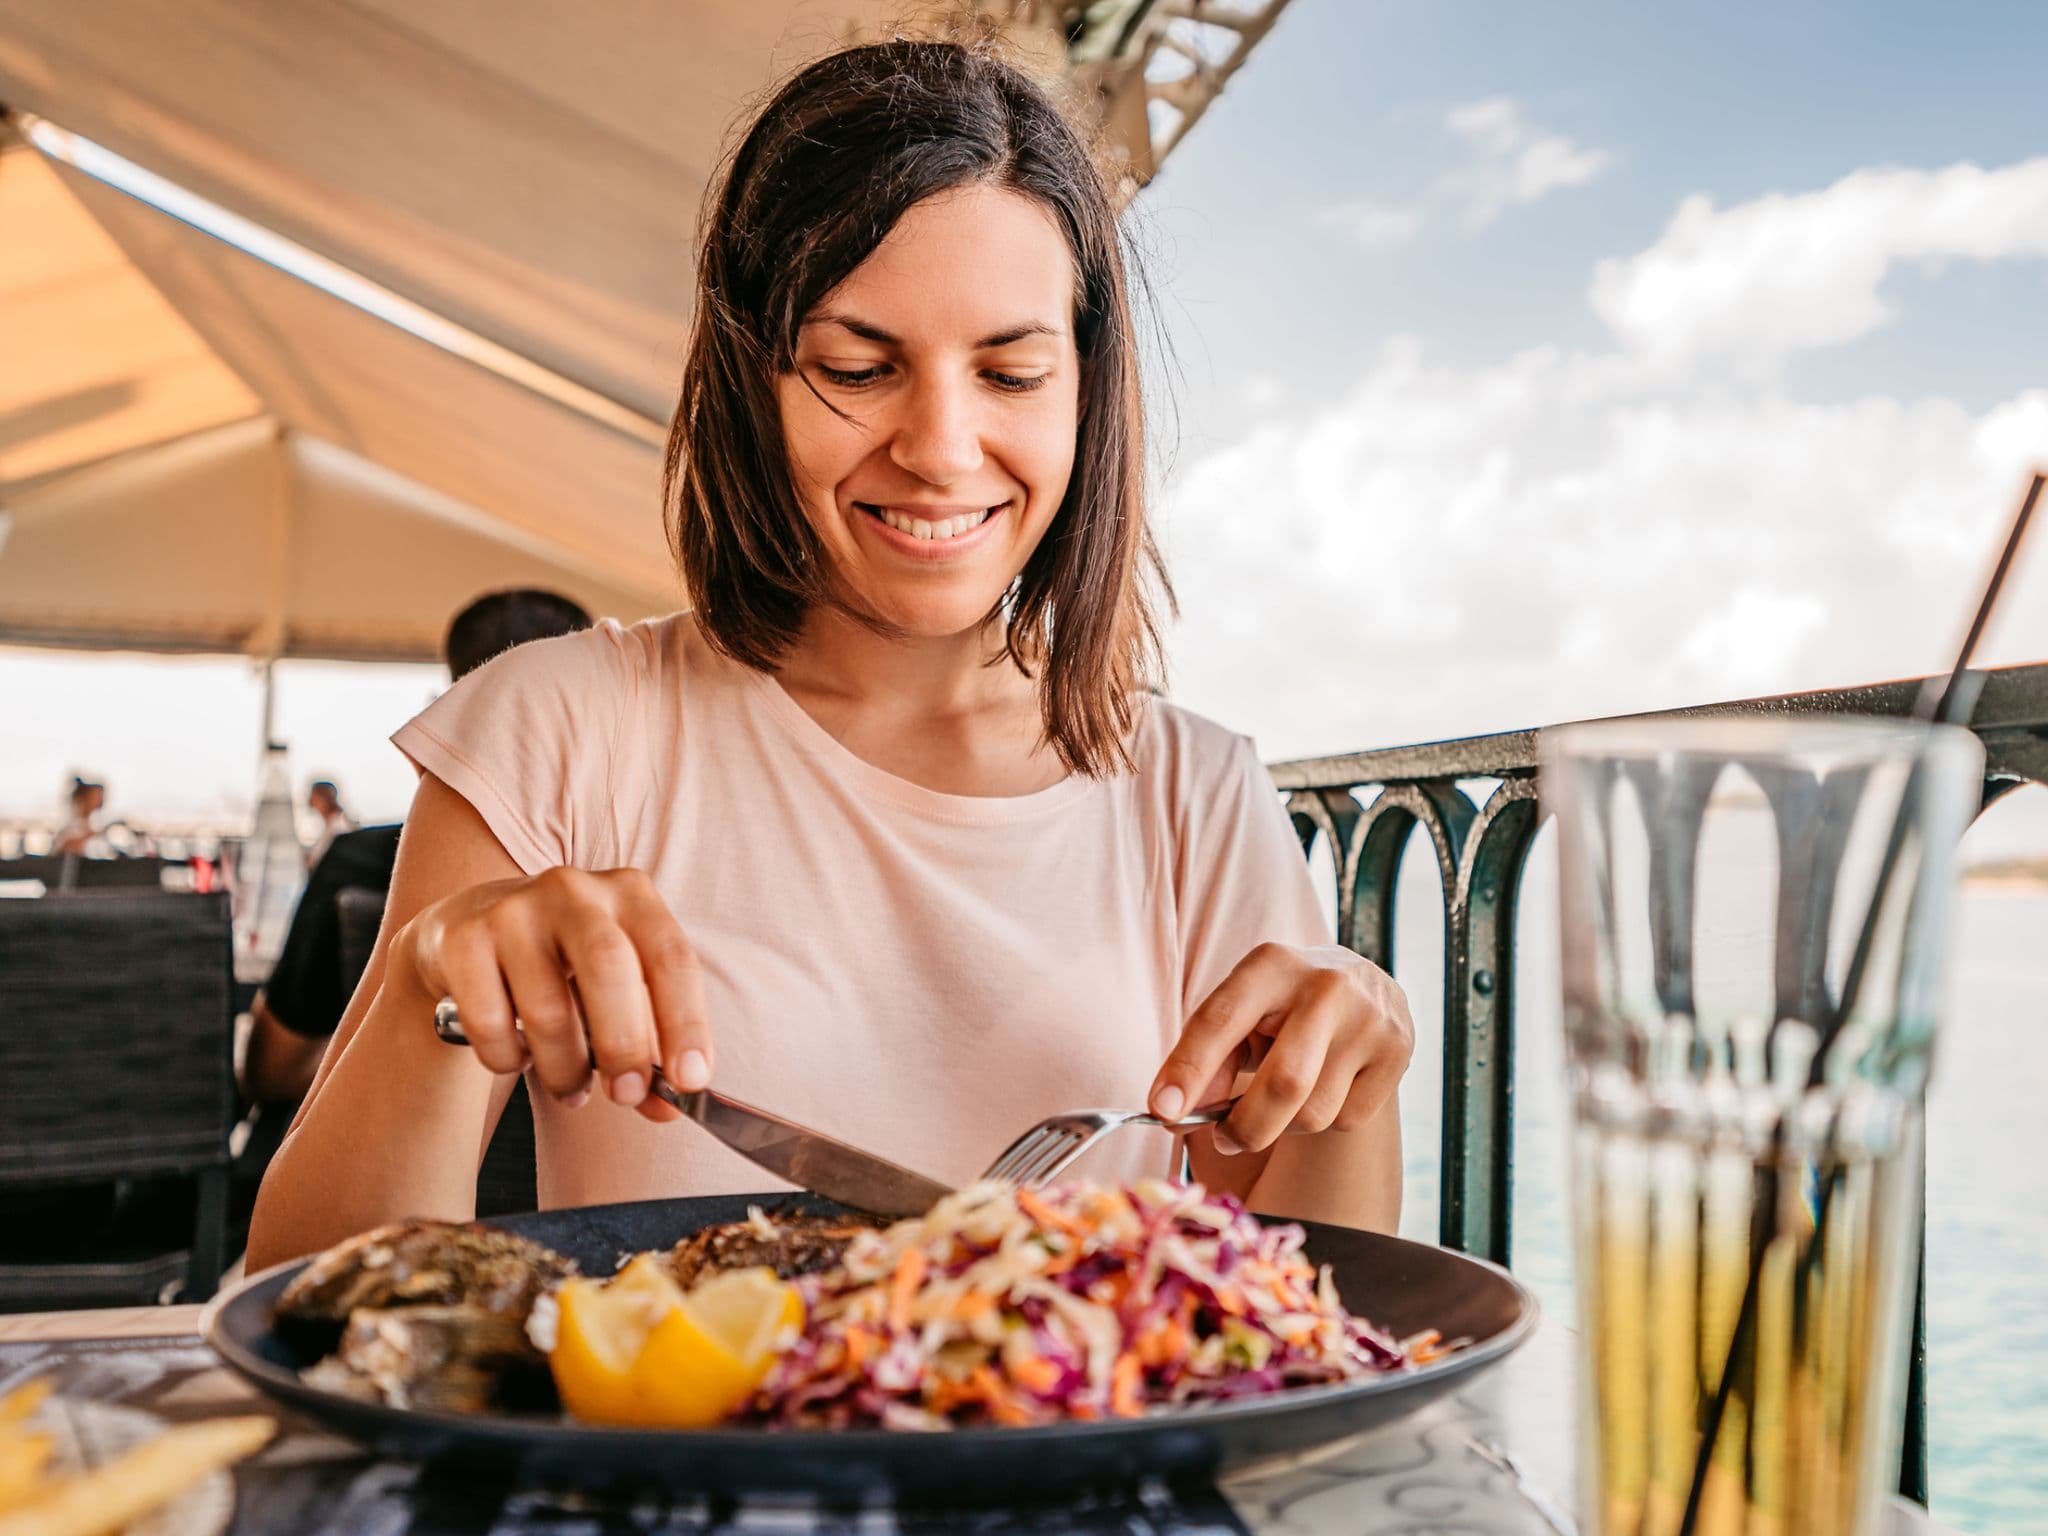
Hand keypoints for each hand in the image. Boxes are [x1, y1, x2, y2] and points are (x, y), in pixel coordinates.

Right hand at [400, 867, 707, 1121]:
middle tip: (627, 1095)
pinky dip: (508, 1059)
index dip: (685, 1022)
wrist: (467, 929)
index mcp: (630, 895)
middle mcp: (574, 890)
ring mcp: (514, 909)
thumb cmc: (561, 965)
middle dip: (623, 1044)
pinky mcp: (463, 939)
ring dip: (564, 1068)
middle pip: (609, 968)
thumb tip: (666, 1106)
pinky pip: (490, 1022)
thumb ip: (647, 1045)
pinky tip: (517, 1056)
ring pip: (547, 1009)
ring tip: (570, 1088)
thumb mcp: (614, 989)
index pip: (672, 958)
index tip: (690, 1081)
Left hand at [1149, 943, 1412, 1155]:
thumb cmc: (1279, 1008)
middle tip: (1223, 1138)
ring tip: (1281, 1099)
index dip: (1188, 1069)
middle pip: (1282, 1083)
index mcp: (1271, 964)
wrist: (1362, 985)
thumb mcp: (1240, 1015)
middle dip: (1244, 1127)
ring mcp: (1369, 1017)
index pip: (1222, 1020)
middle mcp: (1325, 985)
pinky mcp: (1398, 1049)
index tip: (1162, 1111)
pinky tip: (1325, 1086)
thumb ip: (1207, 1059)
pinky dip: (1323, 1120)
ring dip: (1283, 1125)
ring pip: (1312, 1113)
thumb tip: (1176, 1112)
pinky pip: (1346, 1119)